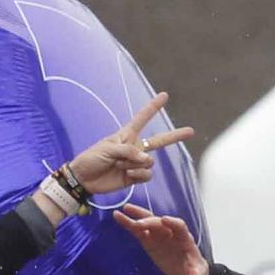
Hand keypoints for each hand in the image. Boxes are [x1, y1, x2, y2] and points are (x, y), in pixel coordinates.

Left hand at [66, 91, 193, 197]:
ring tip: (121, 166)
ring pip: (149, 162)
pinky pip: (146, 175)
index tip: (164, 95)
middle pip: (160, 141)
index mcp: (126, 135)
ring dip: (136, 164)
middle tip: (191, 131)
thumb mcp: (107, 149)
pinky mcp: (134, 177)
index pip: (143, 118)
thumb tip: (146, 159)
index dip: (153, 107)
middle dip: (175, 136)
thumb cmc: (91, 159)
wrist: (83, 179)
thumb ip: (128, 151)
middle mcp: (134, 148)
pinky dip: (138, 175)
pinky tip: (126, 175)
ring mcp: (135, 163)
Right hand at [114, 207, 208, 274]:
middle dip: (150, 223)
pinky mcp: (150, 241)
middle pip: (160, 223)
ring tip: (123, 210)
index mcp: (184, 239)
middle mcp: (171, 233)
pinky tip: (119, 217)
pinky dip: (130, 225)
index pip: (179, 226)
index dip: (172, 223)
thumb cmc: (194, 271)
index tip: (164, 220)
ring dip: (136, 216)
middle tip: (138, 225)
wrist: (189, 271)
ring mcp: (159, 235)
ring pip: (148, 222)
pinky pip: (139, 231)